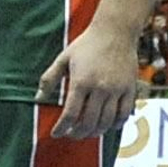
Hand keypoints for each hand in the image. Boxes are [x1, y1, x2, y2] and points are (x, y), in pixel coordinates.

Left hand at [38, 21, 139, 138]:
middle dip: (77, 133)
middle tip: (71, 134)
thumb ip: (49, 79)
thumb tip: (37, 98)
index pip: (70, 114)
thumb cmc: (86, 44)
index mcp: (81, 82)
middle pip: (88, 122)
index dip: (62, 128)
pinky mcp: (130, 89)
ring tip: (86, 132)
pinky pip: (124, 114)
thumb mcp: (63, 59)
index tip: (56, 133)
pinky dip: (115, 125)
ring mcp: (117, 90)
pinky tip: (107, 126)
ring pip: (106, 122)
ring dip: (95, 132)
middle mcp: (100, 89)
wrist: (115, 31)